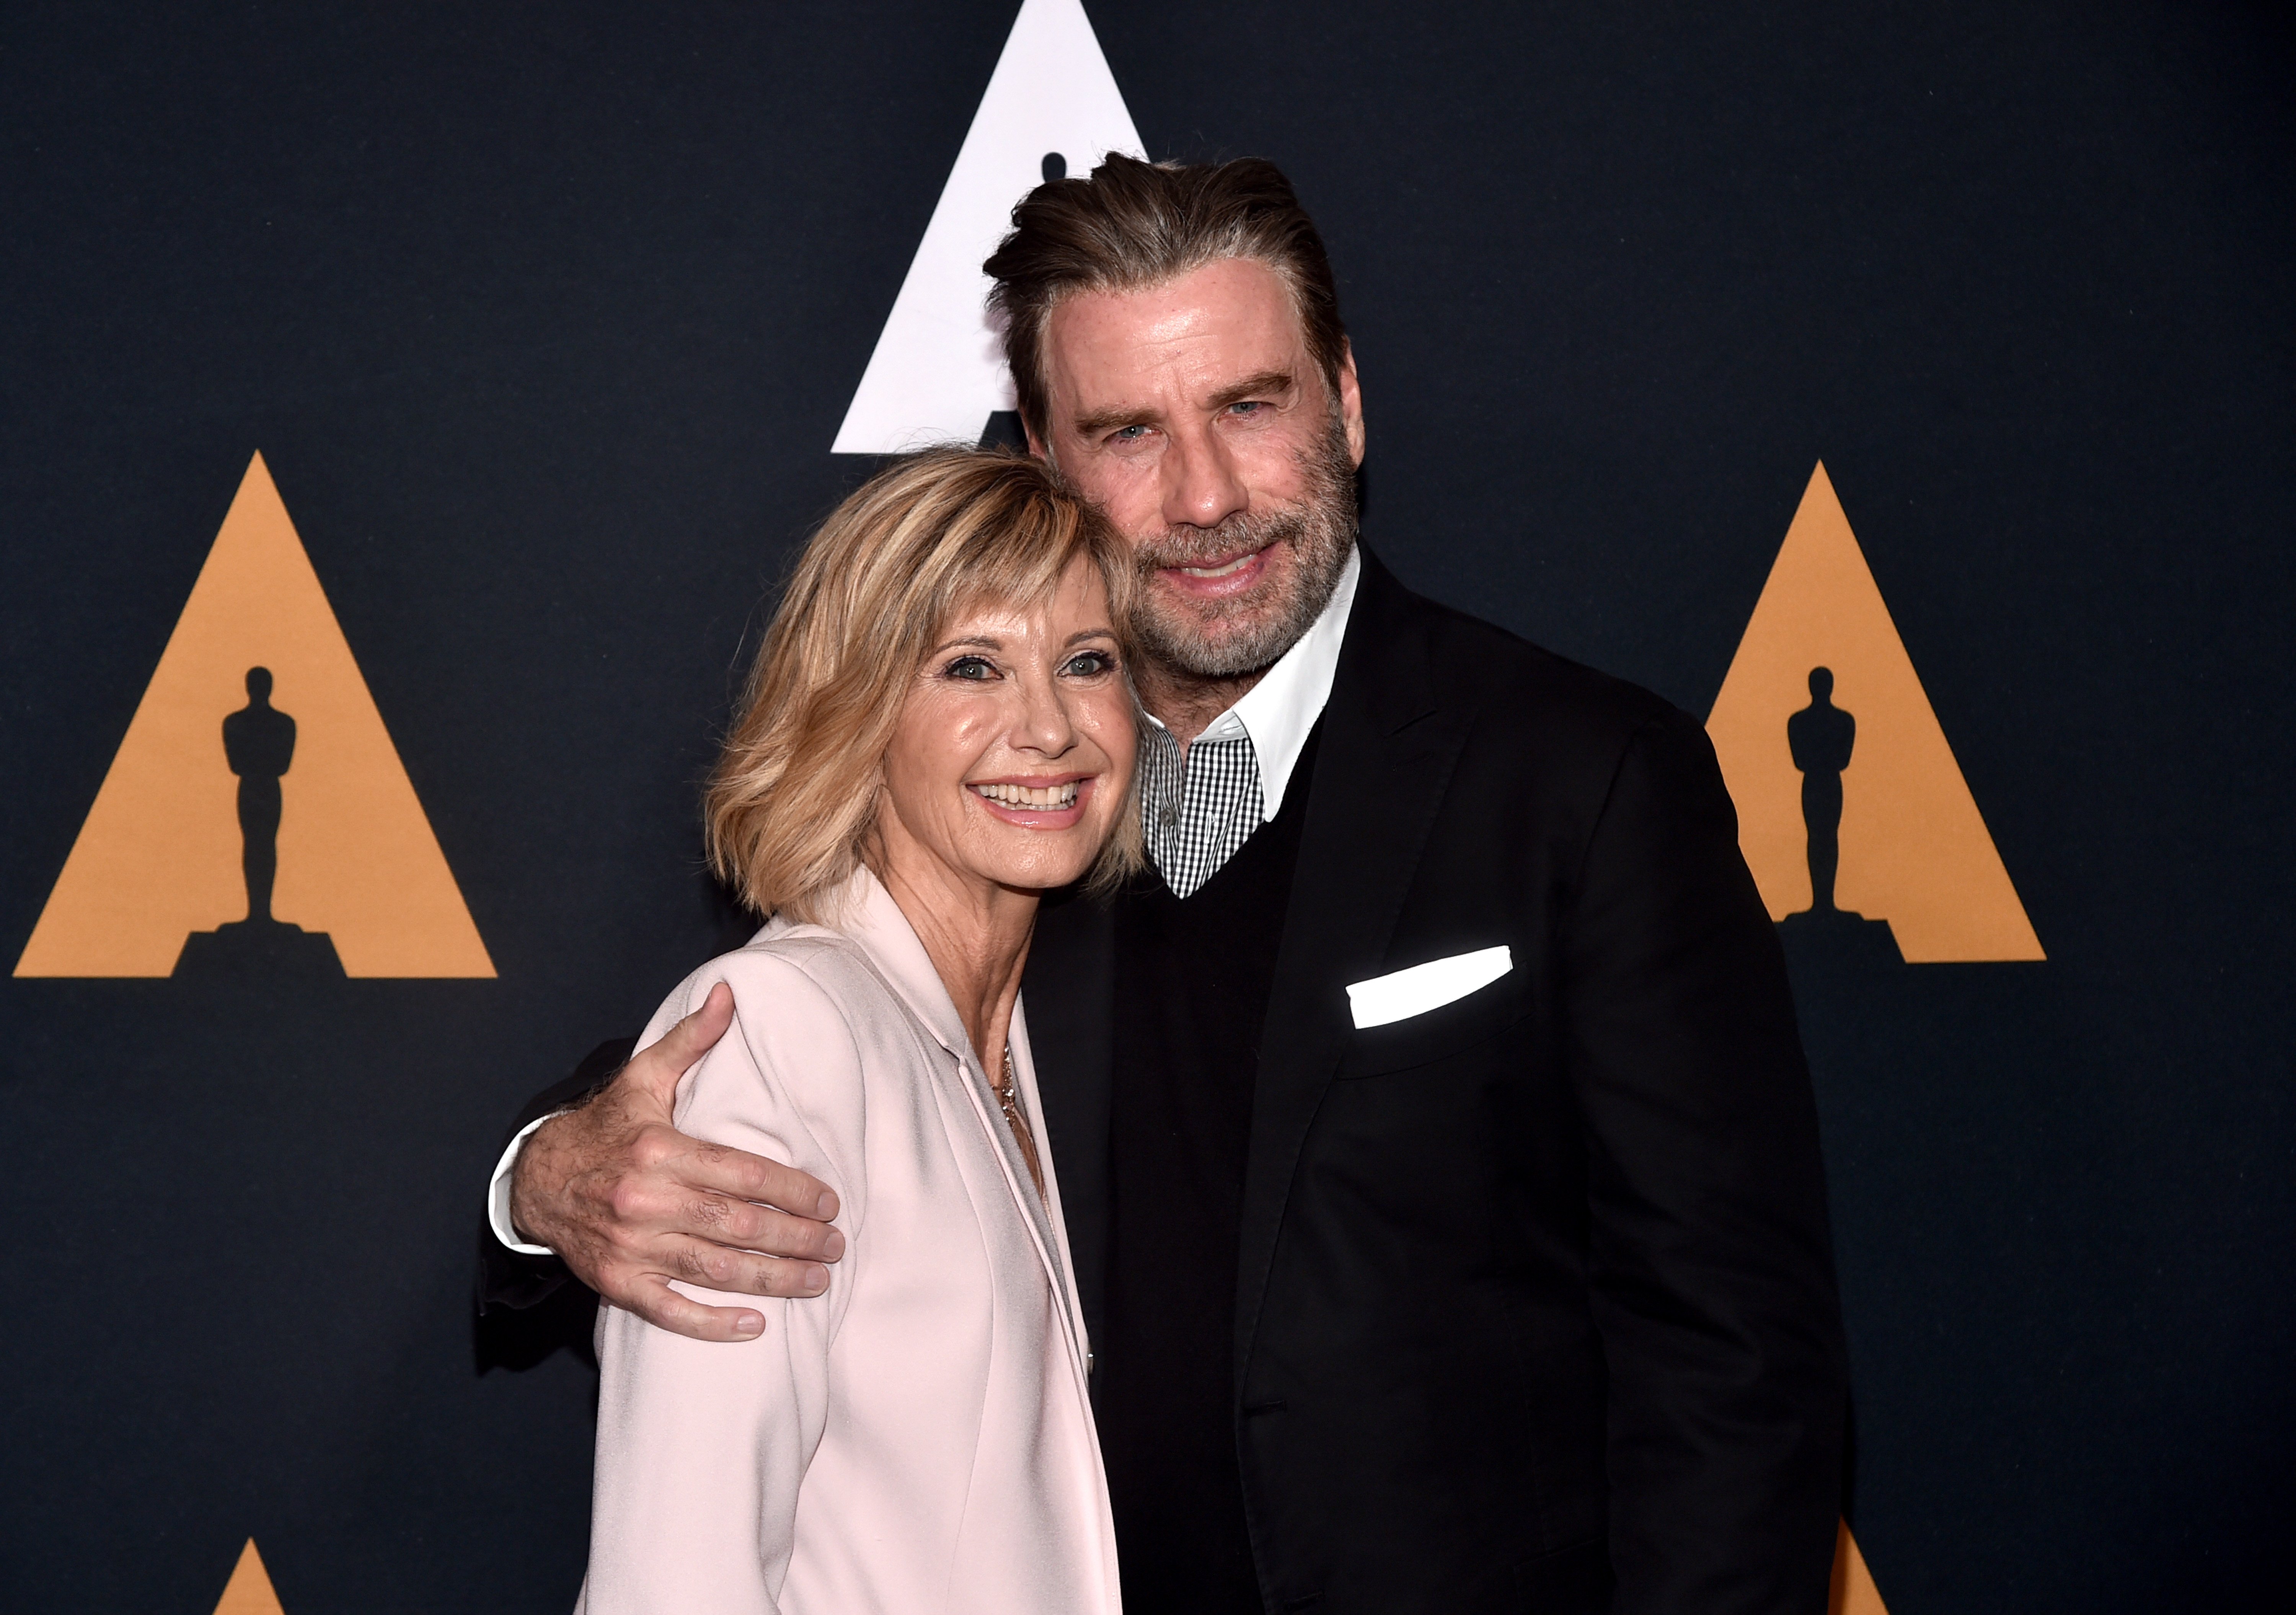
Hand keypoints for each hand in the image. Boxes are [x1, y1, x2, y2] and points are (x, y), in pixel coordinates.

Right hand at [508, 982, 844, 1340]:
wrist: (537, 1178)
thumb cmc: (607, 1127)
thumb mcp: (645, 1077)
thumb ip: (693, 1040)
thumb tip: (729, 994)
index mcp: (659, 1150)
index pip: (743, 1173)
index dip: (793, 1190)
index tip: (830, 1200)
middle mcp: (644, 1200)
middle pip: (736, 1225)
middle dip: (794, 1239)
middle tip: (835, 1245)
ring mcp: (630, 1246)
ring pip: (713, 1270)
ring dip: (771, 1280)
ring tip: (816, 1281)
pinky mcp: (617, 1280)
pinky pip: (669, 1310)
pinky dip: (712, 1323)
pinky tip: (754, 1326)